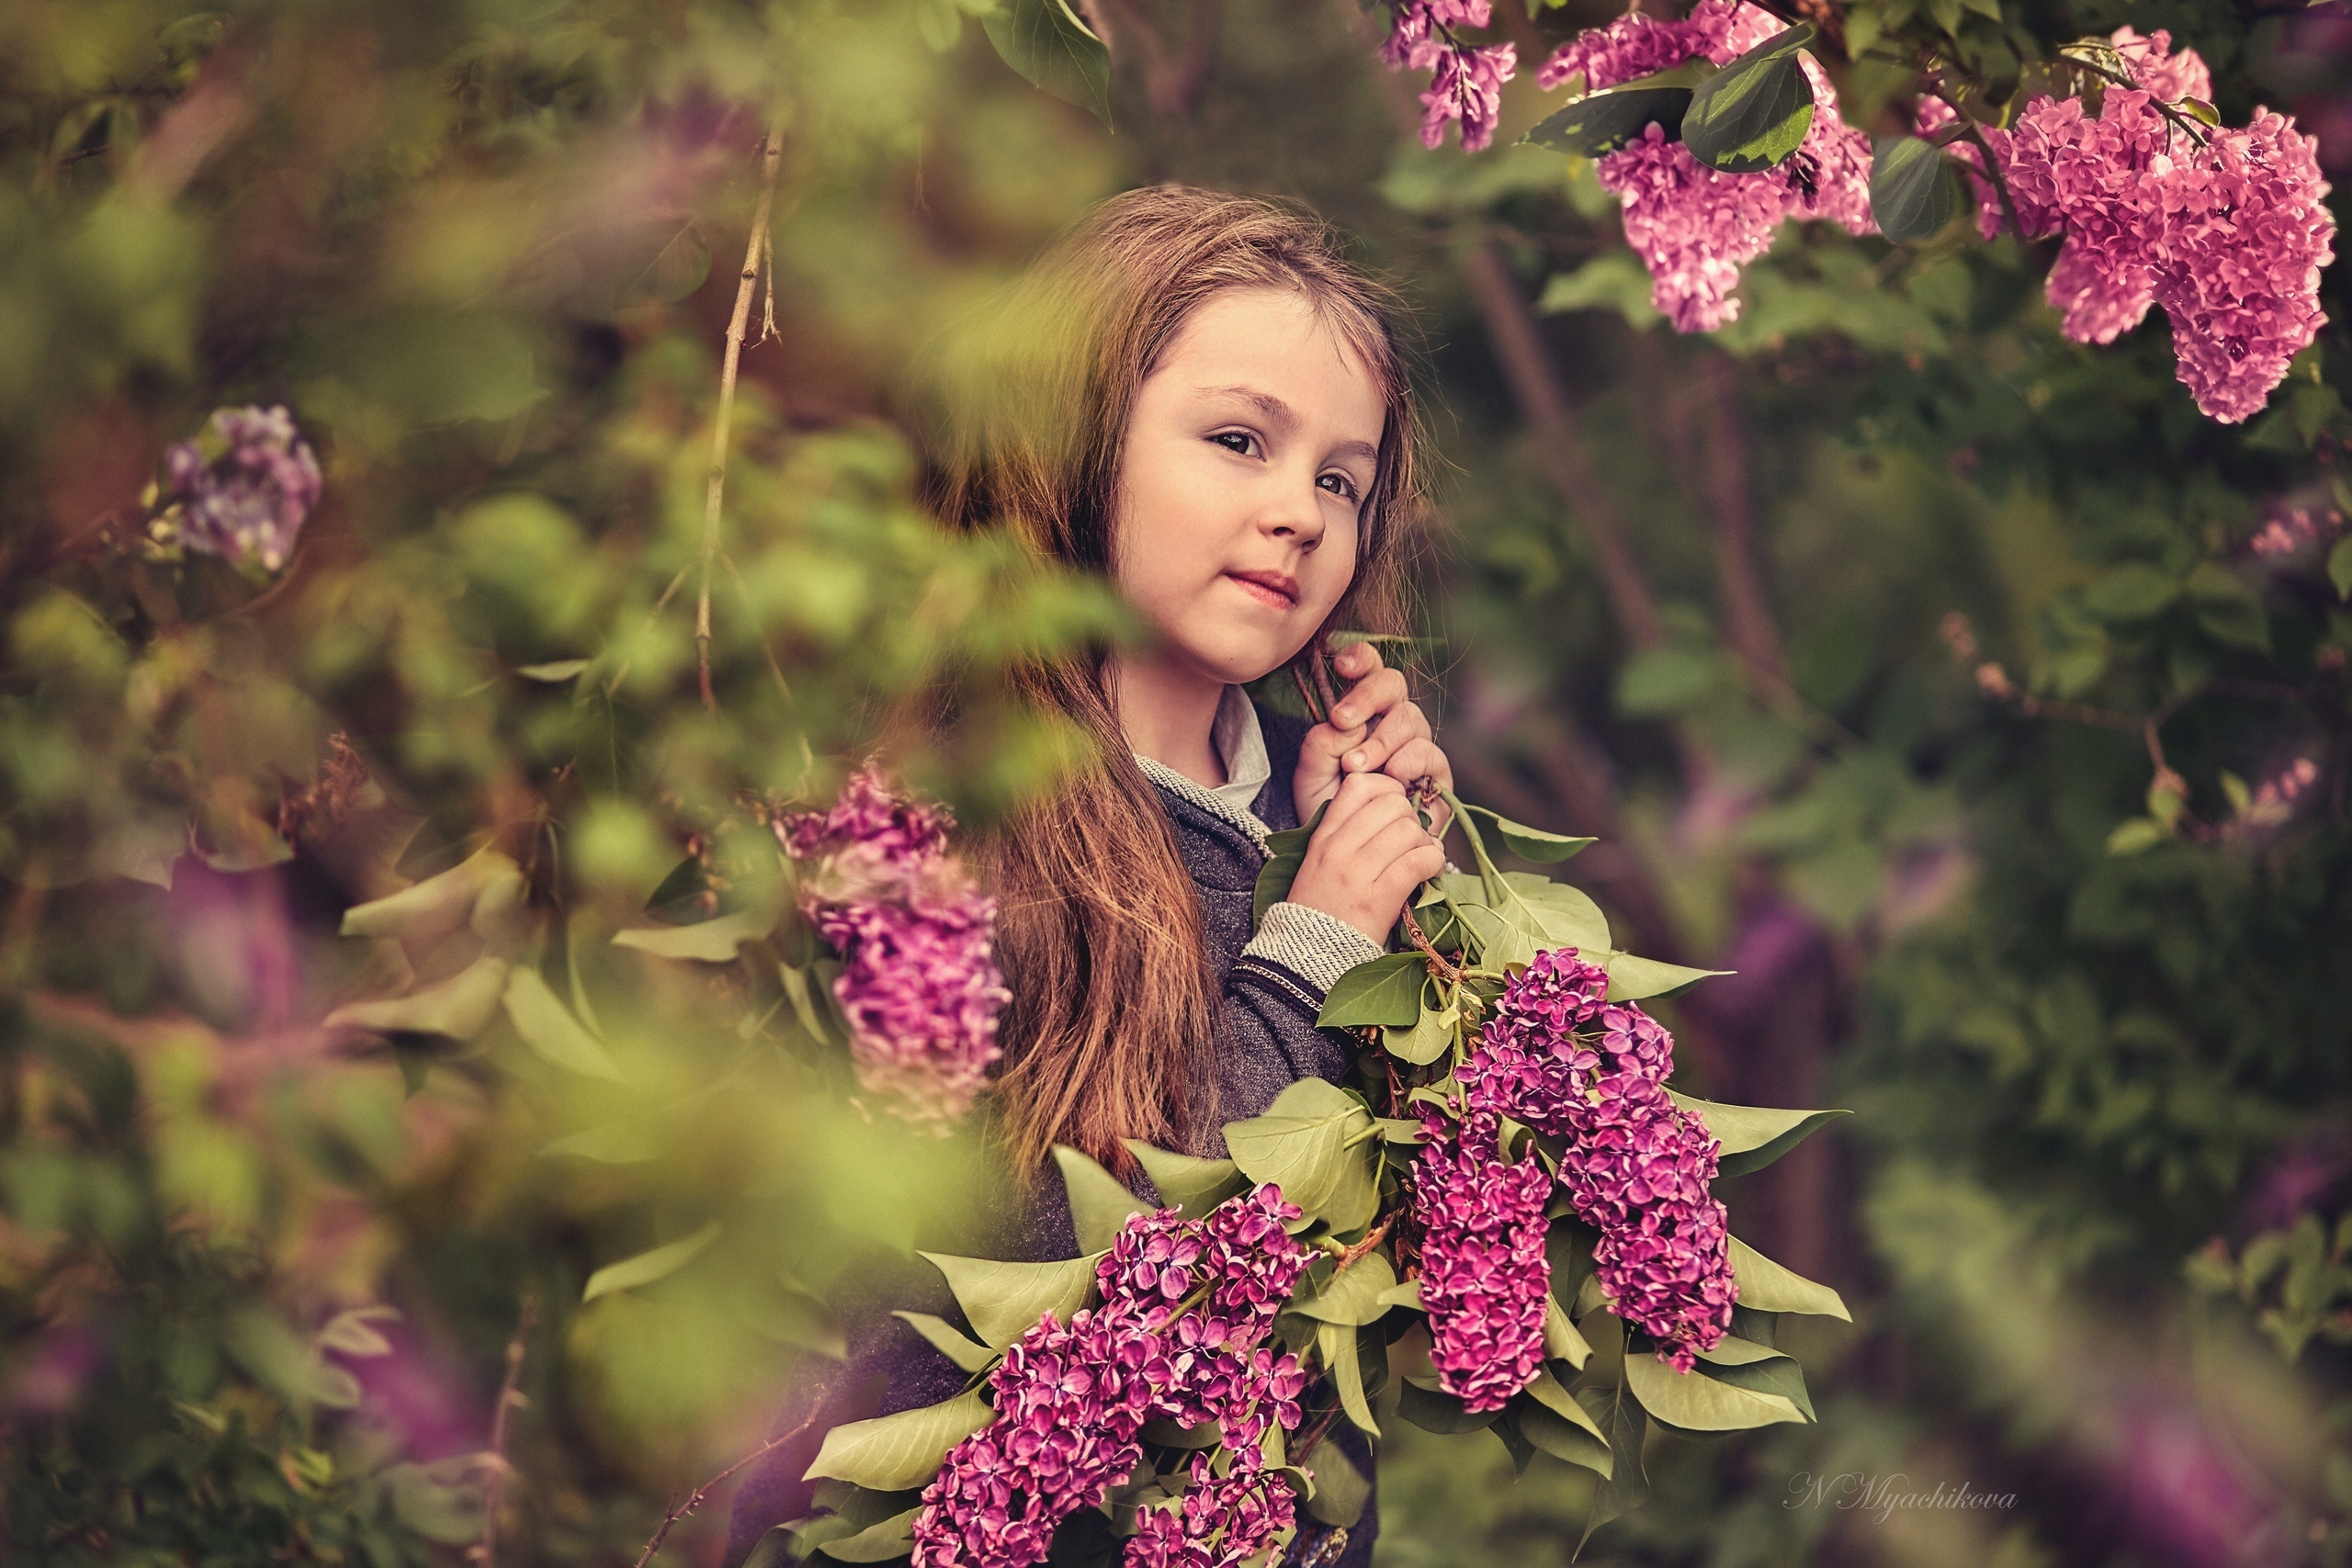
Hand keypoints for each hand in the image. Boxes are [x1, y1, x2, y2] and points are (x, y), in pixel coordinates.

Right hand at [1285, 771, 1448, 944]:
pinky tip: (1430, 871)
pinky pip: (1417, 862)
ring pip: (1408, 830)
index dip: (1387, 789)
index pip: (1359, 785)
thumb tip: (1391, 808)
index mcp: (1323, 837)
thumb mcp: (1319, 863)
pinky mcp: (1378, 899)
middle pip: (1392, 805)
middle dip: (1411, 819)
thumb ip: (1345, 834)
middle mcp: (1338, 849)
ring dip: (1425, 843)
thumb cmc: (1321, 910)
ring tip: (1422, 858)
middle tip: (1412, 840)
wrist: (1308, 958)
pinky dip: (1433, 863)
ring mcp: (1356, 873)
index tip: (1395, 810)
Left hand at [1293, 640, 1455, 837]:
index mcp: (1362, 711)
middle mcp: (1392, 721)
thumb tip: (1346, 726)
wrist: (1354, 852)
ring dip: (1379, 740)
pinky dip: (1406, 762)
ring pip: (1409, 718)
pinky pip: (1428, 752)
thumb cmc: (1331, 809)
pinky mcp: (1437, 773)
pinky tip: (1389, 778)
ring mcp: (1417, 744)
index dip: (1361, 658)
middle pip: (1393, 683)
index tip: (1342, 665)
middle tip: (1343, 720)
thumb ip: (1320, 744)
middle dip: (1367, 696)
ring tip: (1356, 767)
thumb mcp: (1310, 776)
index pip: (1369, 668)